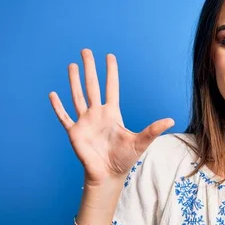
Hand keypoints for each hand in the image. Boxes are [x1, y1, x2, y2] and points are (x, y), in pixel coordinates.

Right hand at [49, 49, 173, 184]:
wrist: (108, 174)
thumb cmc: (124, 159)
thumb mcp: (140, 142)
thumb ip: (153, 130)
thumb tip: (171, 120)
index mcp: (112, 113)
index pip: (111, 88)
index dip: (110, 72)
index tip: (109, 56)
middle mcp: (97, 114)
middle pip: (92, 86)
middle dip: (89, 68)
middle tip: (86, 51)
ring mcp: (85, 122)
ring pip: (78, 96)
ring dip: (74, 81)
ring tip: (72, 65)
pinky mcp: (75, 132)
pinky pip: (64, 117)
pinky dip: (58, 107)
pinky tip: (53, 94)